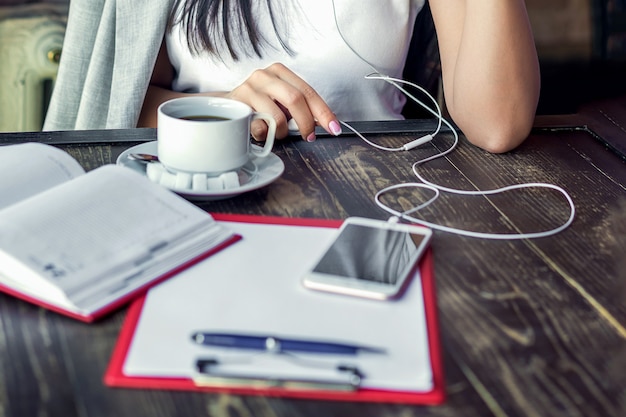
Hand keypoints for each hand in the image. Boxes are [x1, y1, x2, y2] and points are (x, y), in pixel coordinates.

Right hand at [226, 63, 341, 141]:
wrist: (227, 106)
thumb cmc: (259, 106)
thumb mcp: (281, 102)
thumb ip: (301, 108)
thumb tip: (323, 122)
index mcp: (280, 72)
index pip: (308, 92)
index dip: (323, 112)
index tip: (334, 127)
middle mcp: (264, 75)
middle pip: (295, 99)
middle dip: (306, 123)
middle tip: (308, 136)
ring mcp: (249, 87)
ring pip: (277, 116)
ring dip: (282, 132)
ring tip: (276, 132)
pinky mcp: (237, 103)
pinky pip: (259, 126)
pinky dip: (264, 134)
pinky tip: (260, 130)